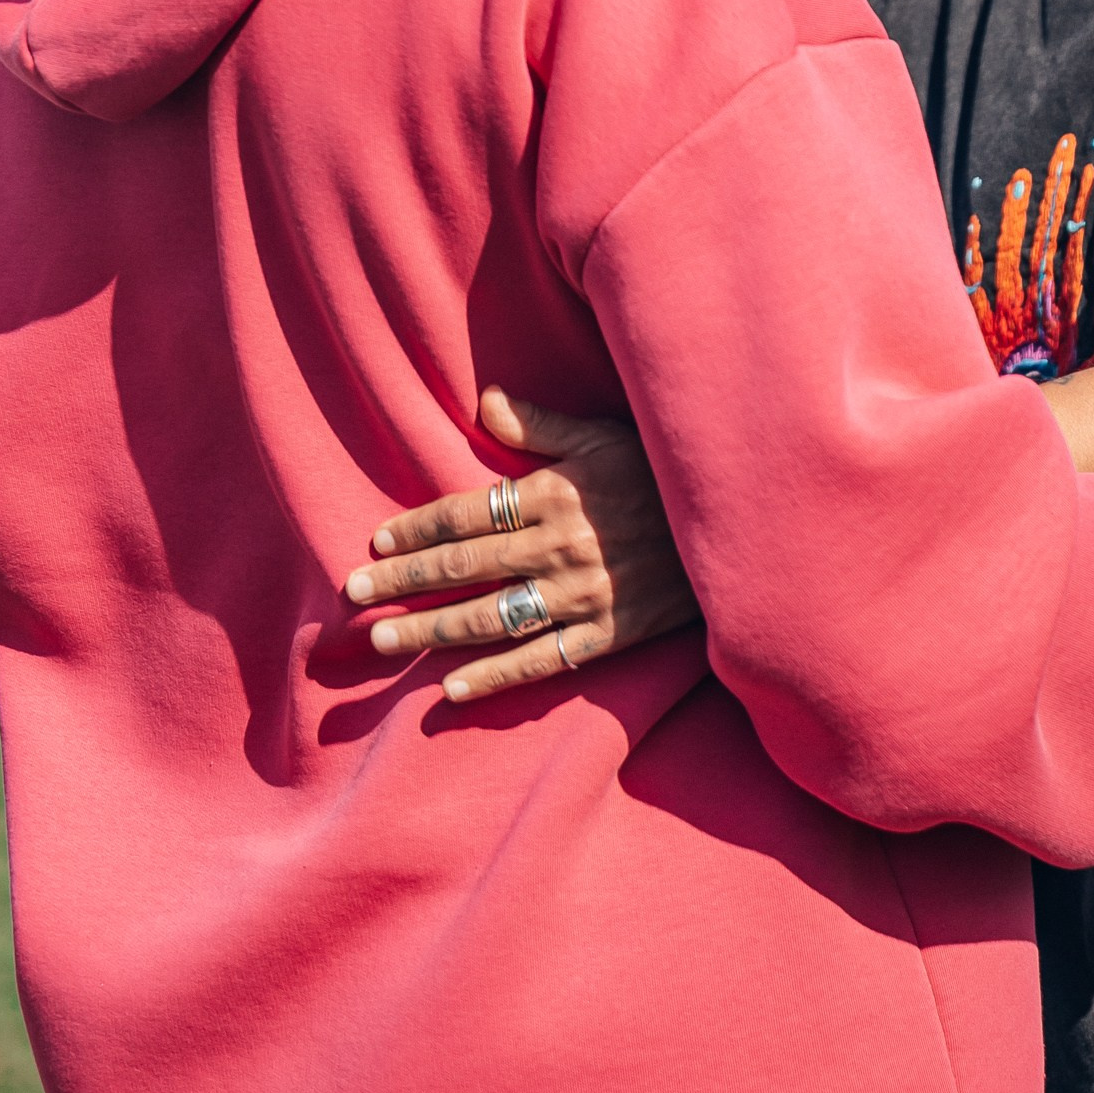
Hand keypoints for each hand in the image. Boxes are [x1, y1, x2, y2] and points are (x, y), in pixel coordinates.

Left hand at [343, 388, 698, 702]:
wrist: (741, 525)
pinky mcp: (609, 635)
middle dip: (403, 583)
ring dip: (431, 632)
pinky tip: (452, 691)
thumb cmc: (667, 471)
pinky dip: (496, 677)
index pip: (466, 513)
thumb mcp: (609, 434)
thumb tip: (486, 401)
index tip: (376, 544)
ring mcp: (583, 595)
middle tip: (352, 599)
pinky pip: (543, 660)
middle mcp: (560, 546)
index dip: (416, 530)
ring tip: (383, 644)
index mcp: (555, 493)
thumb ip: (543, 424)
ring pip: (490, 617)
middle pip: (464, 568)